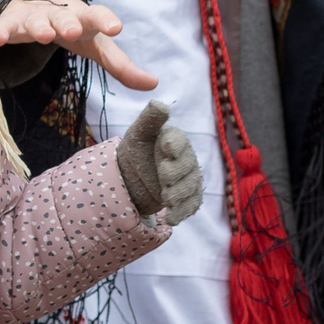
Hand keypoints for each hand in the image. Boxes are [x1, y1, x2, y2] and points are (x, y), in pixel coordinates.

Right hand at [0, 0, 155, 90]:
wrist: (35, 3)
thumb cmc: (74, 28)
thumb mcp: (96, 46)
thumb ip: (122, 65)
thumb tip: (154, 84)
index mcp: (84, 18)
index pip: (98, 15)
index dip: (106, 20)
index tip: (116, 28)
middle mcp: (60, 14)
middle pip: (65, 17)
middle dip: (69, 23)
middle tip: (73, 31)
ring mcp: (35, 17)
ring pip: (37, 20)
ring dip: (40, 26)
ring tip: (44, 35)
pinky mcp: (11, 22)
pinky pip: (6, 26)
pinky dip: (2, 31)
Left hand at [113, 101, 202, 225]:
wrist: (133, 177)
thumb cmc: (137, 150)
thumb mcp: (138, 134)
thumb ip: (149, 120)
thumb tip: (160, 104)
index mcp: (174, 140)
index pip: (180, 142)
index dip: (174, 146)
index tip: (165, 147)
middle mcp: (186, 159)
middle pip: (187, 167)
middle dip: (176, 173)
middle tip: (163, 178)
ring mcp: (189, 179)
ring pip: (190, 188)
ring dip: (179, 194)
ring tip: (165, 198)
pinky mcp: (188, 197)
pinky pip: (190, 205)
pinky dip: (181, 213)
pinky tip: (170, 219)